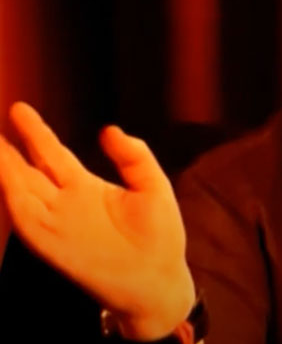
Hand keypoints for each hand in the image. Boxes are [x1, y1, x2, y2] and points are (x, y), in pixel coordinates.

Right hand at [0, 102, 194, 339]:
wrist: (160, 280)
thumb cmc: (160, 236)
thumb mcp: (153, 186)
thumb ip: (134, 156)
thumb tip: (109, 129)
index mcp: (86, 187)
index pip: (52, 154)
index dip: (35, 132)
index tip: (18, 109)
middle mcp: (65, 202)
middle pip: (27, 169)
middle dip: (5, 149)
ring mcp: (57, 223)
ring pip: (19, 190)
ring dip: (3, 169)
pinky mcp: (53, 244)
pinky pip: (27, 219)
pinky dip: (13, 199)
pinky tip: (6, 179)